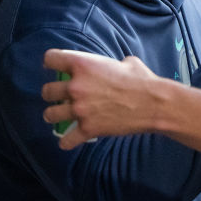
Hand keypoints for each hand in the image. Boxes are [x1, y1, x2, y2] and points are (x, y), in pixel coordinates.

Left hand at [42, 50, 160, 148]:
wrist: (153, 103)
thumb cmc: (141, 79)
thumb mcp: (126, 62)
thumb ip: (112, 64)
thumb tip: (117, 66)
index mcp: (83, 64)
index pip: (50, 59)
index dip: (51, 62)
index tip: (52, 67)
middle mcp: (76, 86)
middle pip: (47, 91)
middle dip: (52, 94)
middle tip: (60, 96)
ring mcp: (80, 109)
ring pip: (50, 115)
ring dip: (55, 115)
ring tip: (61, 116)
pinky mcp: (88, 129)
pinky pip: (66, 140)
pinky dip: (67, 142)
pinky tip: (69, 140)